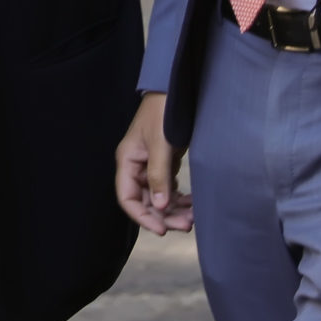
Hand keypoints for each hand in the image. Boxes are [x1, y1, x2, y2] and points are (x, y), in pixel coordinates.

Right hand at [114, 92, 190, 235]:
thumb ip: (159, 175)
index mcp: (127, 161)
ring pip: (159, 197)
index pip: (127, 198)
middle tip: (187, 225)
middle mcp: (136, 166)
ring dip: (174, 210)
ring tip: (193, 217)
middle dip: (164, 216)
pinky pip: (168, 188)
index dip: (143, 217)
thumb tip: (160, 207)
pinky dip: (179, 198)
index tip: (162, 229)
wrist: (174, 90)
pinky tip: (192, 204)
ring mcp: (150, 165)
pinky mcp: (164, 163)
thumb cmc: (163, 112)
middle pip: (145, 201)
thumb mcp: (161, 143)